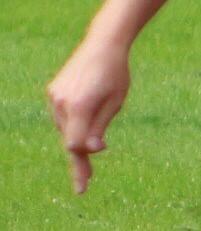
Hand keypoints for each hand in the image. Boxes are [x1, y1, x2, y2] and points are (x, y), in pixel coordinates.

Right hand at [47, 40, 131, 193]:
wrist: (102, 45)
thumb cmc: (116, 75)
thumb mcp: (115, 103)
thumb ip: (100, 127)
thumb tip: (92, 151)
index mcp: (80, 106)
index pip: (75, 145)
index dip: (81, 166)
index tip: (84, 185)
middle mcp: (61, 102)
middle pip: (69, 140)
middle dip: (79, 159)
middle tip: (85, 183)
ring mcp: (54, 97)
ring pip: (65, 129)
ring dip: (78, 138)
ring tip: (96, 144)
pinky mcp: (53, 92)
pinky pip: (62, 117)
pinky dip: (73, 124)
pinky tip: (86, 119)